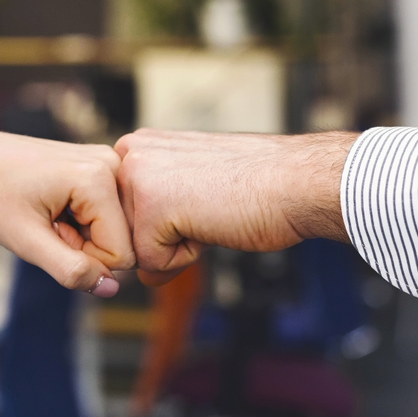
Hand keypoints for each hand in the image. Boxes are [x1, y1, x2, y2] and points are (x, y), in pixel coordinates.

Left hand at [0, 131, 134, 295]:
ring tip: (50, 212)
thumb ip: (70, 270)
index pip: (122, 254)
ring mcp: (109, 160)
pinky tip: (56, 203)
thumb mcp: (27, 242)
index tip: (50, 233)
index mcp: (98, 178)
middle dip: (86, 243)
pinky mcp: (102, 163)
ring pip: (117, 227)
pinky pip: (109, 211)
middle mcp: (112, 163)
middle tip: (49, 222)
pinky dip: (83, 217)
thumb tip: (110, 289)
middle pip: (123, 238)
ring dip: (84, 232)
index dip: (83, 257)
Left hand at [114, 129, 355, 284]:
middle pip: (124, 233)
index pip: (123, 216)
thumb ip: (155, 210)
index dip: (165, 224)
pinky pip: (152, 264)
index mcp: (137, 146)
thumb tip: (140, 270)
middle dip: (167, 238)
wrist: (295, 180)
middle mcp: (128, 154)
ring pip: (136, 249)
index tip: (201, 199)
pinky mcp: (150, 207)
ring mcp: (136, 177)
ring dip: (176, 247)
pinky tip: (211, 223)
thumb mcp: (189, 186)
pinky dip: (186, 258)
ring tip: (208, 212)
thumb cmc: (254, 186)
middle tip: (207, 207)